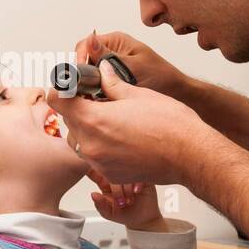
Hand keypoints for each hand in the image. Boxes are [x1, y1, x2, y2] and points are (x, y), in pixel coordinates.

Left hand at [48, 59, 208, 186]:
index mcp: (94, 120)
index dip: (63, 90)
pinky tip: (121, 139)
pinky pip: (95, 158)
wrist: (190, 155)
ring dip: (89, 129)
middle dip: (78, 110)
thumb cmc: (170, 126)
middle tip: (96, 101)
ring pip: (80, 141)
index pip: (58, 101)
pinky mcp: (110, 175)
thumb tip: (103, 72)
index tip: (70, 87)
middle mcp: (92, 145)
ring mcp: (100, 163)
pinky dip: (102, 147)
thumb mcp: (138, 94)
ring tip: (112, 121)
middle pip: (68, 122)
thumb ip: (112, 84)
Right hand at [75, 30, 189, 99]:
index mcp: (116, 41)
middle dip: (83, 74)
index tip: (78, 76)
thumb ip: (109, 56)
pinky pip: (97, 82)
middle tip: (85, 90)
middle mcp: (111, 50)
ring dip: (90, 84)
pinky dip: (97, 91)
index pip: (85, 45)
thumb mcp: (133, 66)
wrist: (177, 93)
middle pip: (84, 59)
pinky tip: (100, 100)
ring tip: (93, 96)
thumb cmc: (161, 77)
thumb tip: (90, 41)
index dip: (79, 60)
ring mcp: (112, 64)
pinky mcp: (114, 77)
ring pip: (89, 72)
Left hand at [88, 168, 163, 231]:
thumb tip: (93, 195)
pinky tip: (137, 192)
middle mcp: (117, 177)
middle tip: (120, 202)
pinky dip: (137, 183)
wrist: (143, 218)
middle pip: (111, 172)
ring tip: (129, 201)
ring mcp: (129, 176)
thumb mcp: (109, 213)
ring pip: (125, 173)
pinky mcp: (142, 177)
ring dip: (127, 188)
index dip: (92, 170)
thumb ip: (100, 205)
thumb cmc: (125, 214)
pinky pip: (139, 173)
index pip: (96, 172)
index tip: (93, 173)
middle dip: (116, 189)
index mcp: (105, 183)